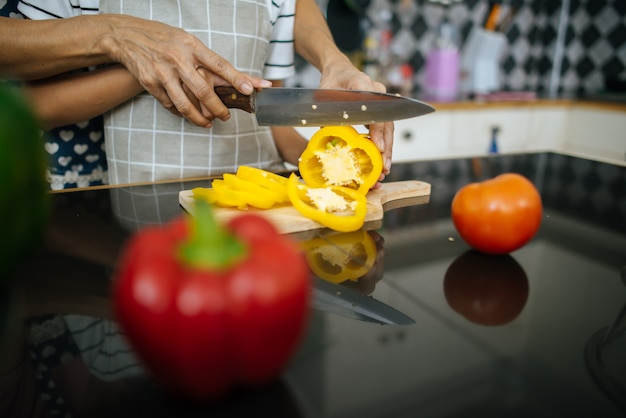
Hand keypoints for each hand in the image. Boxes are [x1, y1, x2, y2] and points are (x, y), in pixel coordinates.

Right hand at [106, 15, 271, 126]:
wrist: (127, 36)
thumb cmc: (164, 39)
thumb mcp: (187, 41)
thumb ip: (206, 59)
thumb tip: (232, 78)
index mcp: (192, 46)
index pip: (220, 65)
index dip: (236, 78)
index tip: (249, 89)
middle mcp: (178, 59)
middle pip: (203, 91)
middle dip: (218, 108)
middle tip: (226, 116)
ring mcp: (163, 72)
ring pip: (185, 104)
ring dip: (199, 118)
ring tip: (208, 123)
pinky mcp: (150, 82)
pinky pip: (169, 105)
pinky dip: (180, 113)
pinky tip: (187, 115)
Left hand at [319, 59, 393, 182]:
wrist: (338, 70)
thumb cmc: (331, 81)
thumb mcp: (325, 95)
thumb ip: (329, 113)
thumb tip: (331, 137)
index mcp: (364, 85)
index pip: (375, 111)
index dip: (378, 131)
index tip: (379, 147)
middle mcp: (377, 93)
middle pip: (387, 122)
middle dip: (387, 146)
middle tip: (385, 165)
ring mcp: (381, 101)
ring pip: (388, 127)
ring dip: (387, 148)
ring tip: (385, 167)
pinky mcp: (379, 109)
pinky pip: (383, 127)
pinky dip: (382, 142)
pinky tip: (381, 158)